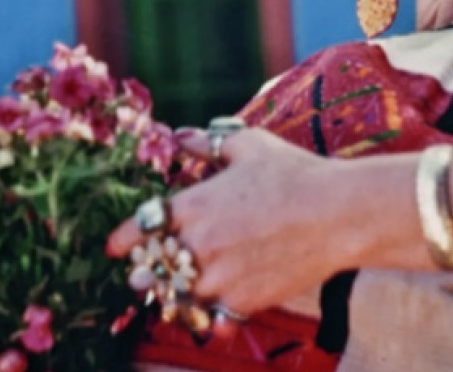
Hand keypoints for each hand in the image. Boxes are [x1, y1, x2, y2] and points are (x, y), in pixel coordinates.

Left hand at [107, 127, 350, 316]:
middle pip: (152, 269)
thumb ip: (207, 144)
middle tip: (144, 273)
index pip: (140, 228)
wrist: (336, 215)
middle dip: (146, 271)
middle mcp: (197, 244)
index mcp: (192, 205)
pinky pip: (211, 316)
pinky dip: (207, 315)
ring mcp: (218, 277)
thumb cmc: (294, 173)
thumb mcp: (248, 145)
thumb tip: (181, 137)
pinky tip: (211, 308)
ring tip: (174, 291)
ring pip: (177, 297)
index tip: (115, 247)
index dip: (124, 239)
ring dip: (172, 294)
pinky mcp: (242, 301)